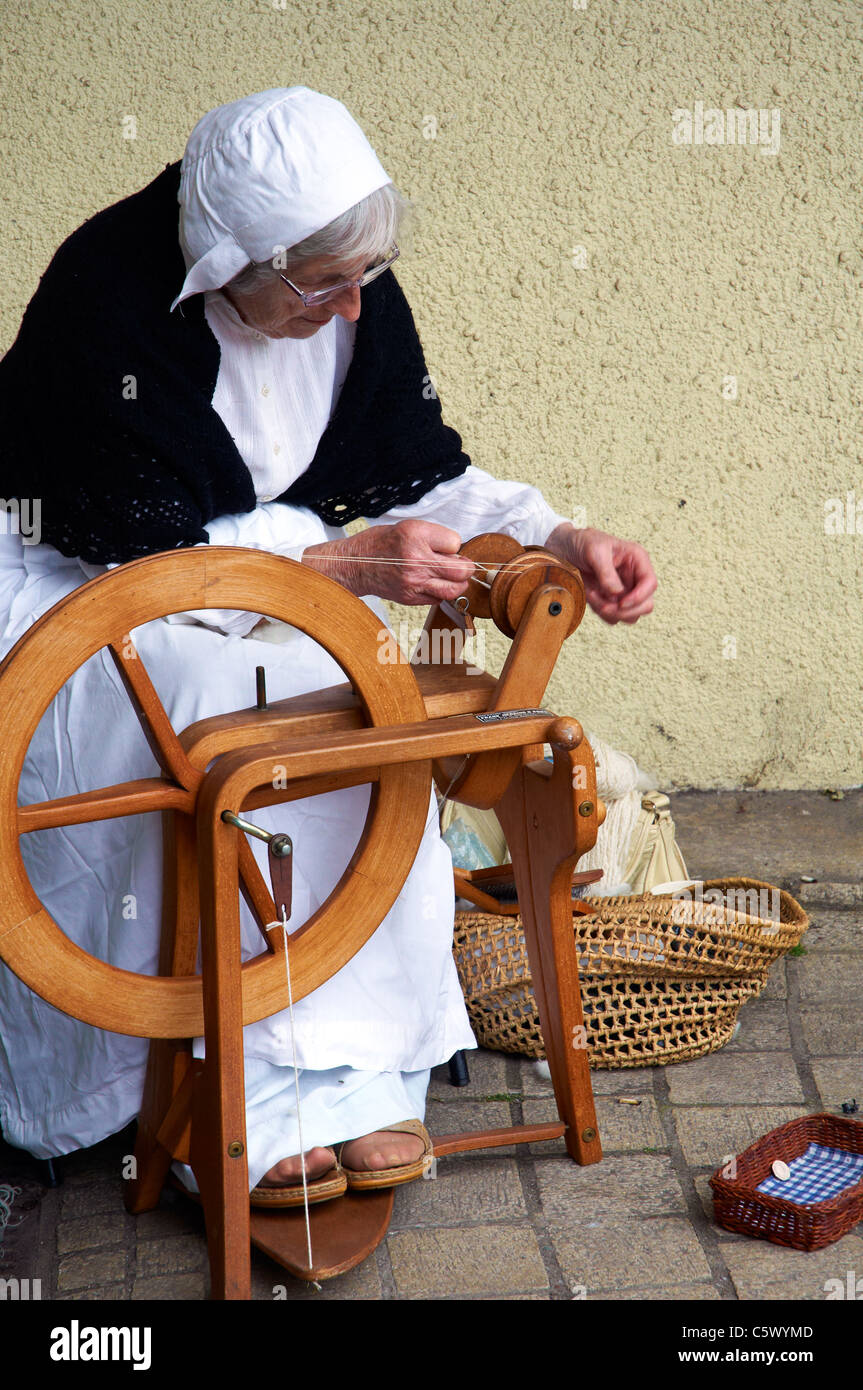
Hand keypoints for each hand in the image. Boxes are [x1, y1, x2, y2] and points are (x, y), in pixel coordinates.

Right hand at [301, 520, 474, 604]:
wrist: (355, 564)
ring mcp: (413, 581)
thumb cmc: (381, 543)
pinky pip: (439, 599)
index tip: (445, 546)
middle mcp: (416, 558)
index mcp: (415, 534)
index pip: (456, 542)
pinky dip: (441, 592)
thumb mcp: (408, 527)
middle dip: (465, 566)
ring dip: (458, 583)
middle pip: (461, 569)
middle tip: (460, 564)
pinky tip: (432, 583)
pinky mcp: (410, 597)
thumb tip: (458, 551)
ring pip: (455, 589)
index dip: (453, 544)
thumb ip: (433, 537)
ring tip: (450, 577)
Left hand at [545, 522, 656, 624]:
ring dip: (610, 612)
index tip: (621, 603)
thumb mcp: (595, 551)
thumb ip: (606, 572)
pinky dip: (601, 612)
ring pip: (630, 615)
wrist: (564, 549)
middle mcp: (634, 577)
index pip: (650, 584)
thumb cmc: (583, 543)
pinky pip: (613, 616)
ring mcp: (624, 591)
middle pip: (645, 605)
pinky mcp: (612, 600)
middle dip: (625, 610)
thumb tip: (617, 593)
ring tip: (592, 595)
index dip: (639, 597)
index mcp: (637, 560)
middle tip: (604, 607)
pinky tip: (590, 595)